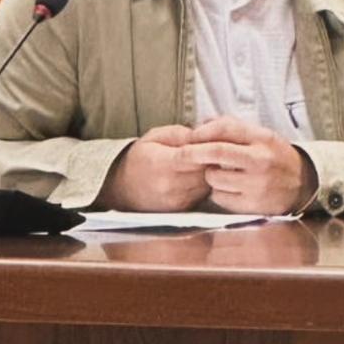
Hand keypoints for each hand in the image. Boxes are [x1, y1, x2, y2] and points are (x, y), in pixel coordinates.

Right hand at [97, 125, 211, 211]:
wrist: (121, 188)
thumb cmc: (140, 157)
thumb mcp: (156, 136)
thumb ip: (181, 133)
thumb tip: (205, 134)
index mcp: (163, 163)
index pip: (195, 154)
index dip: (210, 146)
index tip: (219, 138)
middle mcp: (171, 185)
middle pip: (206, 170)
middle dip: (215, 158)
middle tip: (221, 147)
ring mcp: (177, 200)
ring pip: (208, 184)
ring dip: (213, 172)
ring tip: (212, 160)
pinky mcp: (182, 210)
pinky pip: (203, 194)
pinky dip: (206, 184)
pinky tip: (202, 174)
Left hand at [187, 116, 317, 214]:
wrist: (304, 183)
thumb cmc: (277, 157)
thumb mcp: (262, 135)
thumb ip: (233, 128)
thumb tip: (202, 125)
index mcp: (263, 139)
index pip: (226, 129)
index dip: (203, 132)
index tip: (190, 136)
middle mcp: (261, 160)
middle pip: (217, 152)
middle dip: (193, 152)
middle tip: (181, 154)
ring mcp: (257, 184)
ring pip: (215, 178)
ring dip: (210, 175)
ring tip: (221, 173)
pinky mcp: (253, 205)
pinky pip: (221, 198)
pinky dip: (219, 193)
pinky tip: (230, 189)